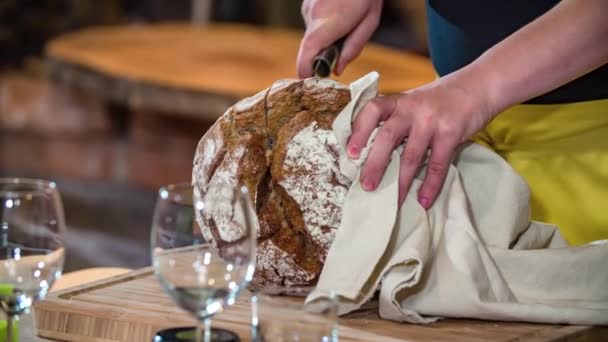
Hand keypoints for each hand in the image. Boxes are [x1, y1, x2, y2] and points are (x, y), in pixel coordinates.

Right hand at [297, 0, 382, 77]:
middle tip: (341, 49)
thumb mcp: (369, 23)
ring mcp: (306, 8)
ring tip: (344, 23)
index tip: (309, 81)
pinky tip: (337, 13)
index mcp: (328, 24)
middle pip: (310, 47)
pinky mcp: (306, 3)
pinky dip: (323, 25)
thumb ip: (353, 48)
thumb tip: (338, 70)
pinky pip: (313, 22)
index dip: (304, 71)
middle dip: (323, 53)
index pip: (306, 54)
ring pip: (312, 34)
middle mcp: (312, 16)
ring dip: (326, 36)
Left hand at [348, 74, 493, 207]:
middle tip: (367, 186)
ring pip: (410, 156)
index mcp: (398, 101)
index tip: (351, 153)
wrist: (479, 86)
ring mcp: (431, 121)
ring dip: (401, 182)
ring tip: (394, 202)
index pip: (371, 110)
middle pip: (386, 136)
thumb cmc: (439, 100)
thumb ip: (396, 120)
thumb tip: (371, 154)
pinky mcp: (451, 133)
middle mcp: (411, 109)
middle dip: (375, 164)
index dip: (359, 130)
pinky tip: (424, 200)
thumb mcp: (413, 102)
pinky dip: (430, 185)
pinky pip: (437, 164)